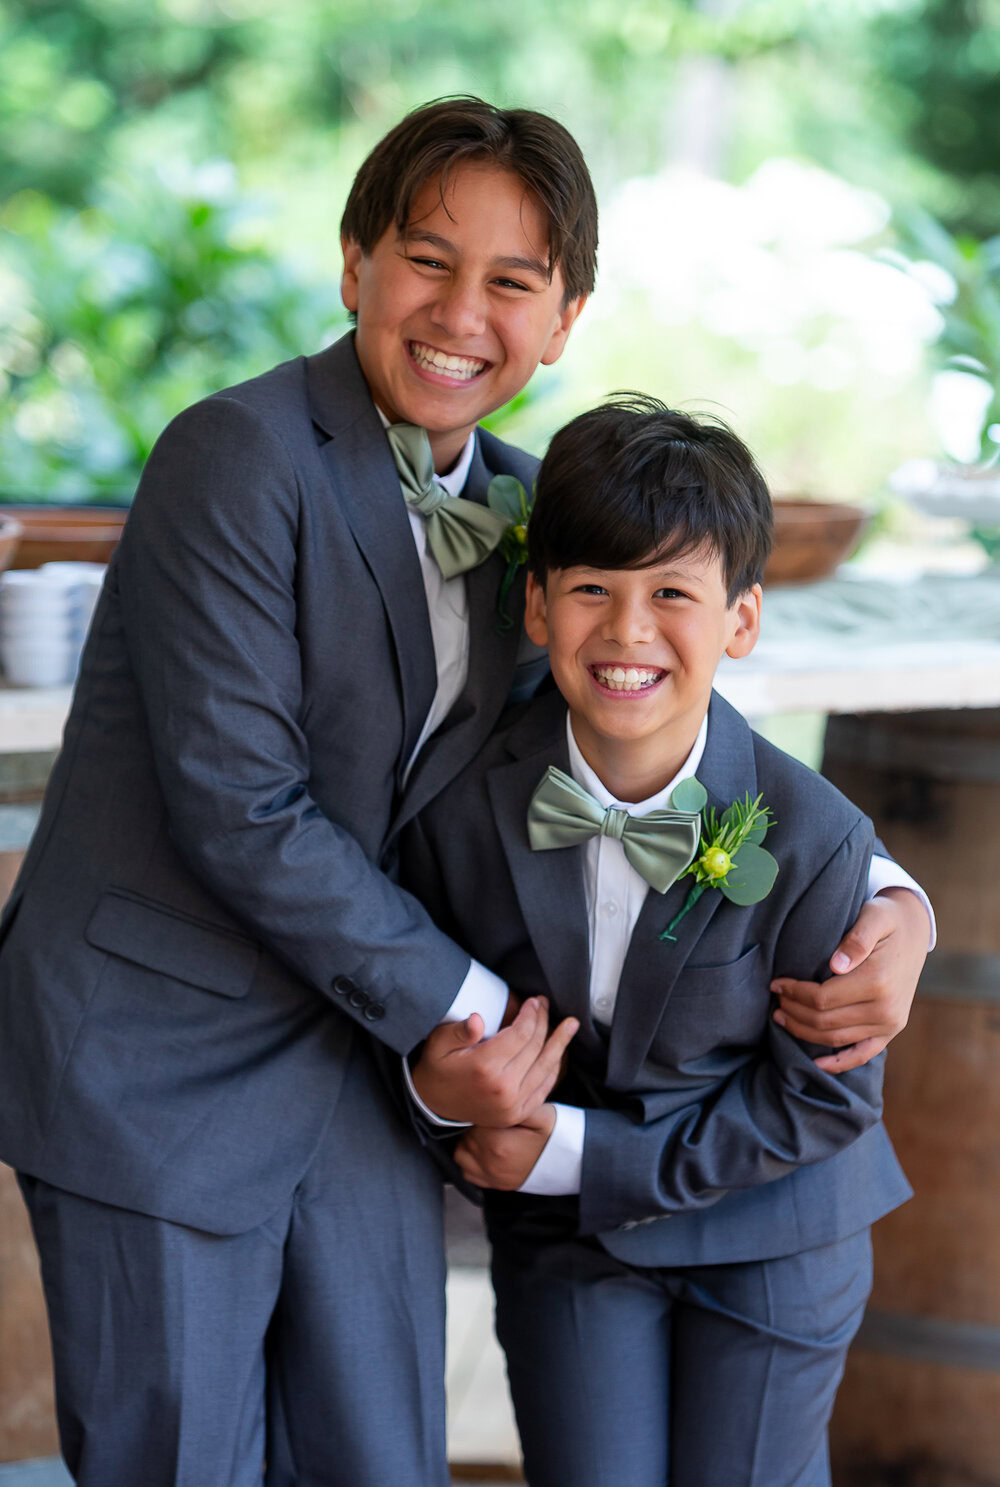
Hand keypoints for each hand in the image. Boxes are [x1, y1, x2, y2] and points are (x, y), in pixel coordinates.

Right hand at [411, 998, 577, 1125]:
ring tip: (570, 1025)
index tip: (534, 1001)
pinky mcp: (518, 1114)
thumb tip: (477, 1019)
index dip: (531, 1014)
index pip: (521, 1034)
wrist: (434, 1104)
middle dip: (544, 1022)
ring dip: (559, 1043)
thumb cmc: (438, 1067)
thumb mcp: (438, 1043)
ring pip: (546, 1068)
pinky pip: (544, 1087)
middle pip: (535, 1048)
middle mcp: (503, 1088)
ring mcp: (513, 1105)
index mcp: (484, 1068)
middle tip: (545, 1004)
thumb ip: (458, 1030)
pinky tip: (558, 1051)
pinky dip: (554, 1067)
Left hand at [455, 1104, 556, 1189]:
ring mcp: (492, 1177)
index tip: (490, 1103)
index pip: (471, 1120)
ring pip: (462, 1155)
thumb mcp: (539, 1112)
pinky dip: (471, 1162)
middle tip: (491, 1117)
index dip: (480, 1108)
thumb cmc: (554, 1134)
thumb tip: (492, 1098)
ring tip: (486, 1133)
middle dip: (474, 1125)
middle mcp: (490, 1163)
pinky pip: (469, 1174)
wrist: (570, 1160)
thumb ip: (514, 1105)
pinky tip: (485, 1150)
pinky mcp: (497, 1185)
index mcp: (497, 1143)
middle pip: (464, 1136)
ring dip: (469, 1142)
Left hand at [771, 888, 927, 1072]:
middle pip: (825, 1022)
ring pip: (836, 1039)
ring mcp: (891, 1024)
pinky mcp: (891, 1031)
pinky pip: (863, 1054)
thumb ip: (856, 939)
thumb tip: (836, 964)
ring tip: (782, 1018)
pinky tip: (816, 1064)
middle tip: (775, 1000)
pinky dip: (839, 1063)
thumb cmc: (887, 919)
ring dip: (805, 1032)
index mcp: (878, 981)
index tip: (776, 984)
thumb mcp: (873, 916)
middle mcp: (886, 1009)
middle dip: (794, 1013)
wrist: (914, 931)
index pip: (822, 998)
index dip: (795, 994)